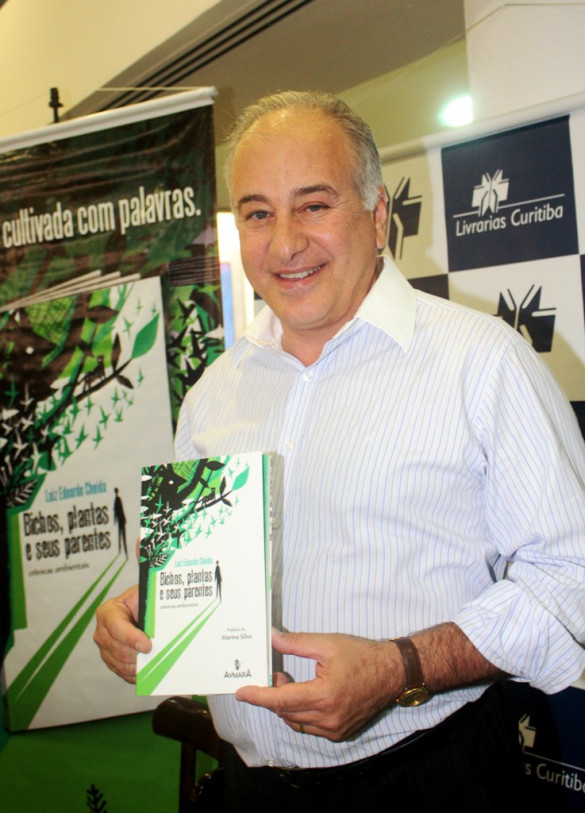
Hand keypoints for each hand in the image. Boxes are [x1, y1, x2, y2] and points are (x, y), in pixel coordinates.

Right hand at [93, 584, 150, 683]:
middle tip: (157, 656)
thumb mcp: (146, 598)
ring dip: (139, 665)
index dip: (132, 638)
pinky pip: (123, 672)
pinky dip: (136, 673)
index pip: (116, 627)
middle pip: (119, 650)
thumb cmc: (143, 601)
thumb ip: (150, 609)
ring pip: (122, 663)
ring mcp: (105, 648)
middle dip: (139, 655)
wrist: (140, 607)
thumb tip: (160, 624)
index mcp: (108, 611)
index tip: (148, 646)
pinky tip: (147, 668)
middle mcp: (102, 631)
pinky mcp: (111, 661)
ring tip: (154, 662)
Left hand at [235, 629, 402, 741]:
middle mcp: (328, 719)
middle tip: (273, 674)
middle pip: (286, 713)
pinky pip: (310, 728)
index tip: (241, 692)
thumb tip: (271, 637)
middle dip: (272, 696)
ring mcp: (335, 730)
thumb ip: (296, 642)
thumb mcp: (327, 643)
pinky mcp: (340, 733)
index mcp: (324, 696)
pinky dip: (300, 714)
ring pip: (296, 723)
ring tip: (287, 681)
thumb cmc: (362, 655)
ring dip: (285, 705)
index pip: (280, 700)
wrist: (393, 672)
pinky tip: (303, 695)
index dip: (258, 696)